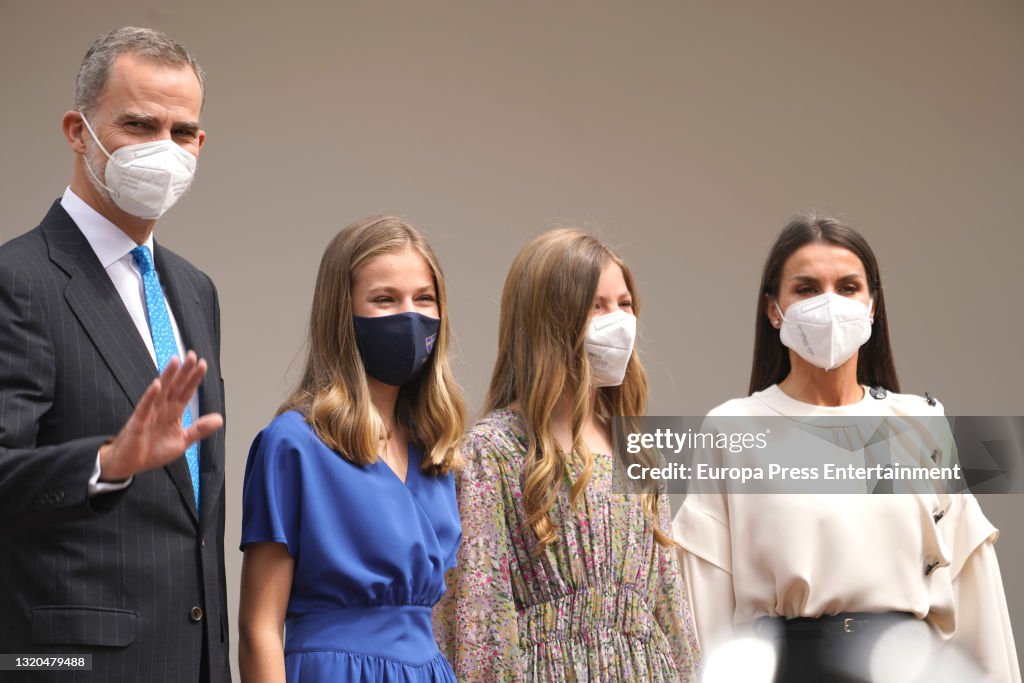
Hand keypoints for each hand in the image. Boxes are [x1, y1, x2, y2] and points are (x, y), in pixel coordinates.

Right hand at [99, 351, 223, 481]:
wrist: (130, 465)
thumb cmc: (152, 451)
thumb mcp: (182, 441)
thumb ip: (199, 429)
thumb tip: (219, 419)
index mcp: (173, 412)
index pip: (186, 392)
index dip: (193, 379)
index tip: (202, 365)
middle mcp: (162, 409)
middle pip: (175, 386)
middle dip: (183, 371)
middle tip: (192, 355)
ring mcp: (149, 413)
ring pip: (160, 391)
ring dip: (167, 376)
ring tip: (175, 361)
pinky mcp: (137, 422)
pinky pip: (144, 407)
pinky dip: (150, 396)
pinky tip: (157, 385)